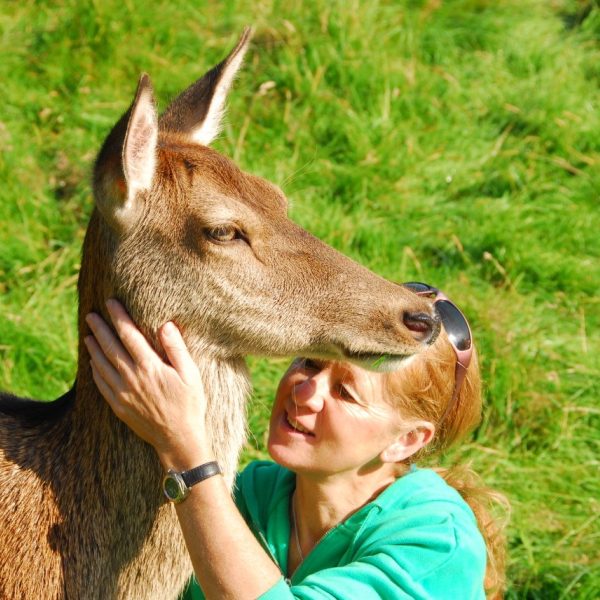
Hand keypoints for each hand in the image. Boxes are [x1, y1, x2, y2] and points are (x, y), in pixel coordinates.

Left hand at [84, 299, 210, 469]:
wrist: (178, 439)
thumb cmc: (189, 405)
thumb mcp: (191, 375)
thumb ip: (177, 349)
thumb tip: (165, 325)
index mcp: (149, 367)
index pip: (129, 335)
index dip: (119, 317)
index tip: (111, 303)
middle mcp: (131, 378)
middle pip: (110, 347)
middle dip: (100, 328)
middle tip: (91, 315)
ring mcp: (122, 393)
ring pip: (101, 365)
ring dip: (93, 348)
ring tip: (88, 335)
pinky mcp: (118, 406)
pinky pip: (101, 384)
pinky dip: (94, 370)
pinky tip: (93, 363)